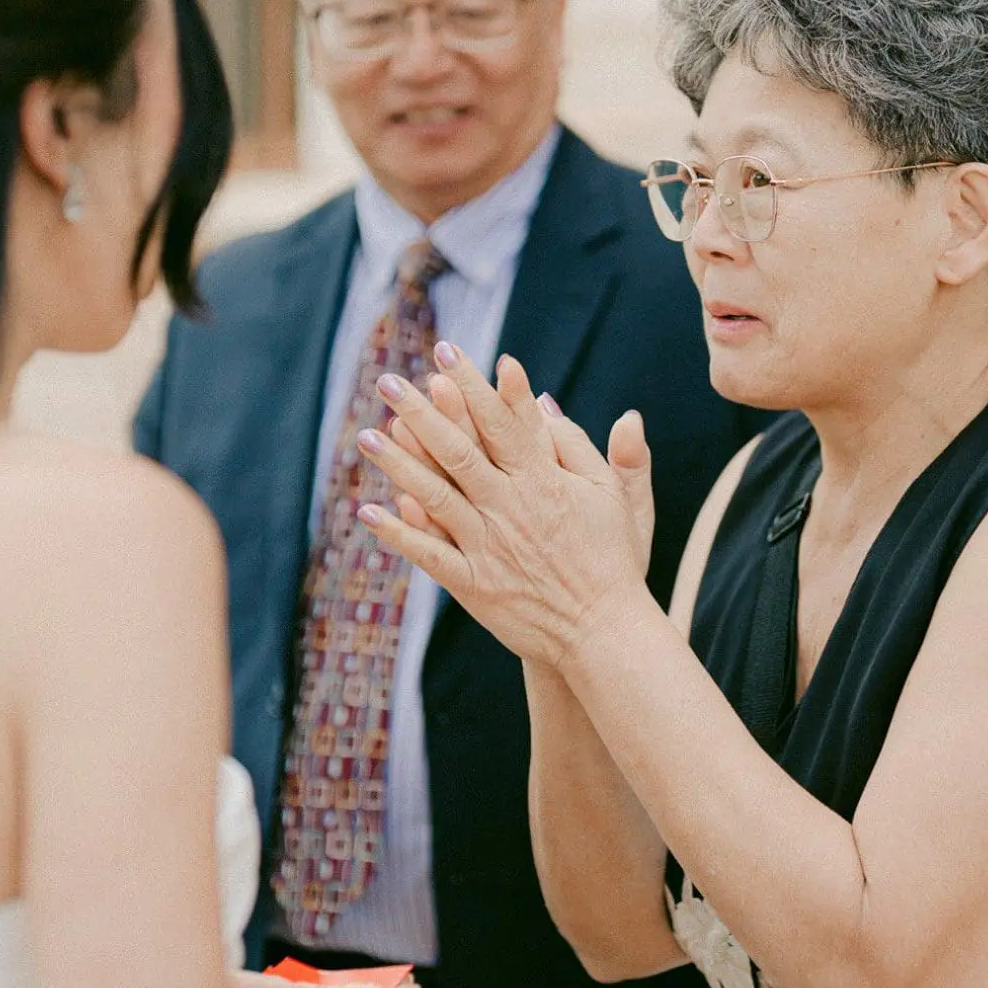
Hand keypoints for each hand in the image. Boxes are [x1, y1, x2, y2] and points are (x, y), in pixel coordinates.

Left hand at [356, 349, 656, 671]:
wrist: (603, 633)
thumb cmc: (615, 561)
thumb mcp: (620, 498)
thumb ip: (607, 450)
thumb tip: (576, 407)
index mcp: (545, 481)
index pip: (503, 422)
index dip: (474, 386)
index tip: (446, 353)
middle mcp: (512, 507)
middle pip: (460, 451)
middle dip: (424, 413)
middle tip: (391, 381)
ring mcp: (489, 546)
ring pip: (436, 496)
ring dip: (400, 464)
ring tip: (367, 434)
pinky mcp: (474, 583)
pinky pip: (430, 554)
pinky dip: (399, 532)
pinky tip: (368, 510)